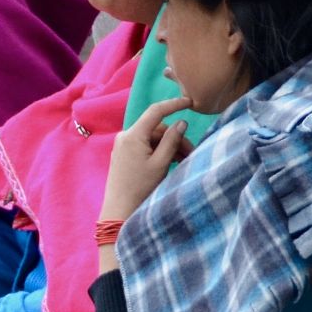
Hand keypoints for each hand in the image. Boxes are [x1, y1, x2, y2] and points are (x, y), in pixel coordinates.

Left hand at [100, 98, 193, 222]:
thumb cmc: (141, 187)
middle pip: (157, 128)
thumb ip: (172, 140)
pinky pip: (146, 146)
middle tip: (191, 153)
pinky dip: (160, 151)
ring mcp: (124, 145)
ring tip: (183, 160)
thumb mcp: (160, 163)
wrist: (120, 209)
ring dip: (169, 146)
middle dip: (175, 137)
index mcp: (133, 135)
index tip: (190, 102)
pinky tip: (171, 162)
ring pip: (153, 138)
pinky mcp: (125, 154)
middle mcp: (126, 136)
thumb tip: (181, 122)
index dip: (174, 104)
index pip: (156, 111)